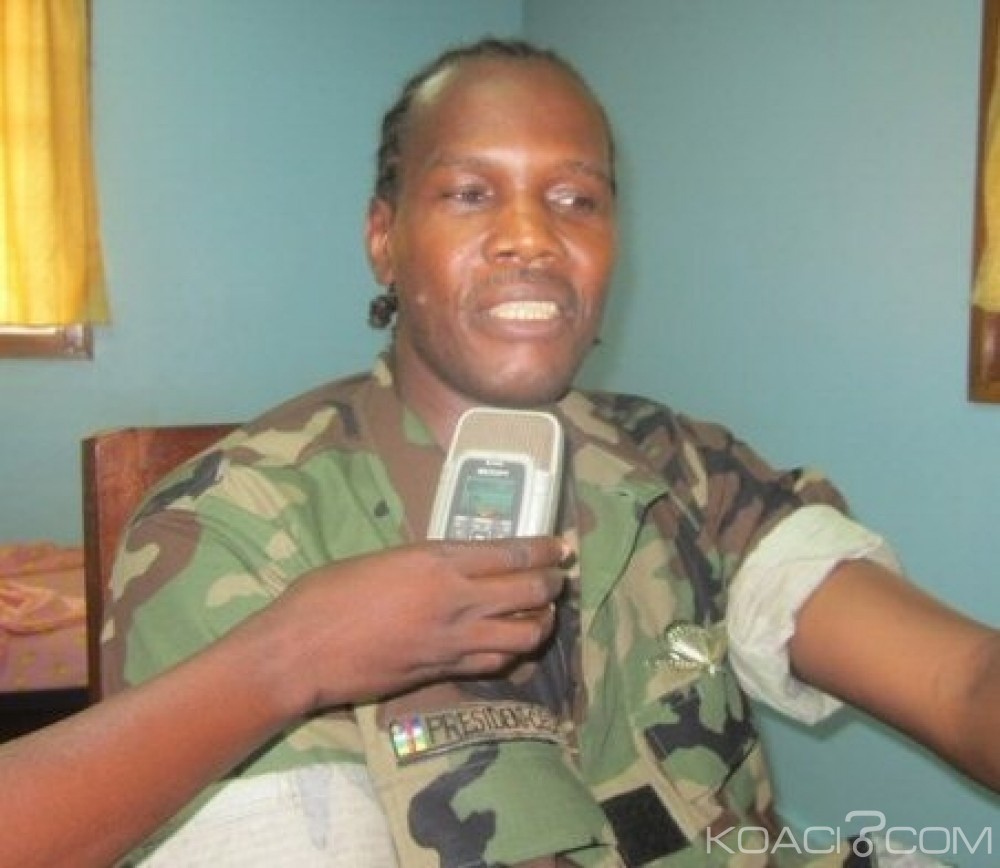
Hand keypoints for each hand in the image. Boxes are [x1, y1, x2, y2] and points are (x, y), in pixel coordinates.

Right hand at [248, 536, 568, 713]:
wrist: (301, 652)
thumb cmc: (327, 594)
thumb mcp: (382, 559)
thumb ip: (425, 563)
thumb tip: (453, 565)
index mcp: (437, 561)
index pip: (511, 553)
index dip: (543, 548)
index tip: (560, 545)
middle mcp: (456, 599)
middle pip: (529, 591)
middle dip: (552, 583)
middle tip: (558, 578)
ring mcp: (453, 641)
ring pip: (523, 634)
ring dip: (541, 622)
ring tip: (543, 613)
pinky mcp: (444, 672)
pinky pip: (496, 662)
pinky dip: (513, 652)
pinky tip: (513, 645)